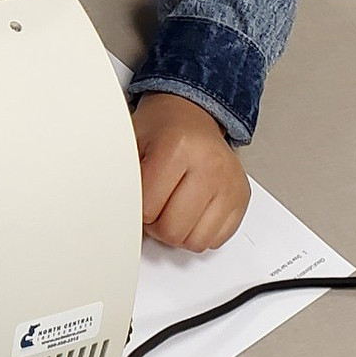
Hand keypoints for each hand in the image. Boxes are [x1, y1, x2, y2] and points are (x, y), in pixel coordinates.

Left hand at [134, 92, 250, 251]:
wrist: (193, 114)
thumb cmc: (162, 129)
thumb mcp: (133, 140)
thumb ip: (124, 175)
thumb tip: (114, 211)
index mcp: (178, 147)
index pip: (148, 207)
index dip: (136, 208)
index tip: (136, 197)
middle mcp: (210, 165)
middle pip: (172, 230)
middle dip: (156, 225)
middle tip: (153, 205)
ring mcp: (229, 183)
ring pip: (195, 242)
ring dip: (178, 233)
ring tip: (171, 209)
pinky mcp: (241, 199)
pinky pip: (215, 240)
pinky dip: (199, 233)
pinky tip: (192, 211)